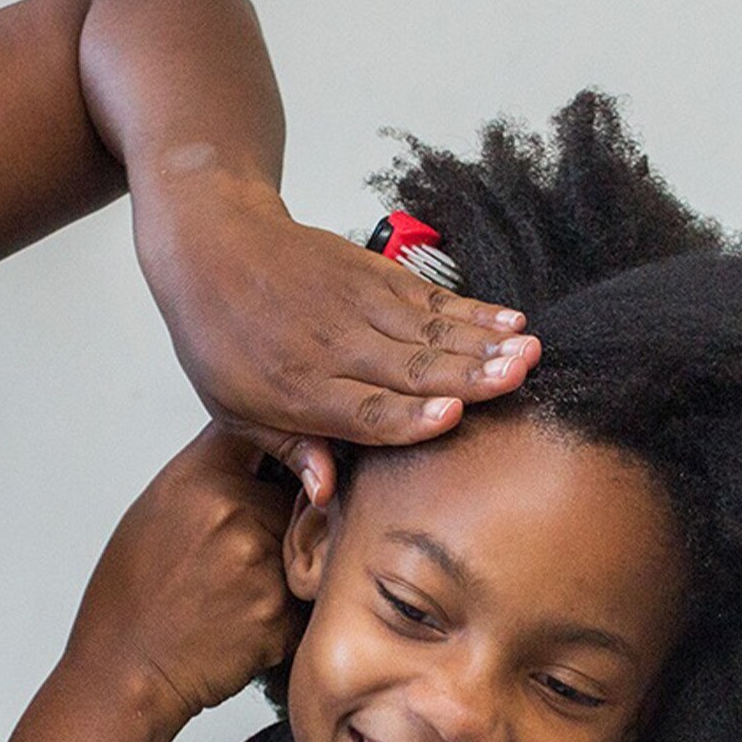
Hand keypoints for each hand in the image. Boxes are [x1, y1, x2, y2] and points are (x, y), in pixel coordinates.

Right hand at [63, 424, 298, 736]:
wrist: (124, 671)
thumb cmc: (132, 593)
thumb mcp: (157, 506)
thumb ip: (215, 468)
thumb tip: (267, 441)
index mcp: (201, 475)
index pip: (273, 432)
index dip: (283, 449)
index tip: (281, 468)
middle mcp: (237, 511)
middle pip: (296, 494)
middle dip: (279, 520)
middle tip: (230, 557)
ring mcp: (264, 562)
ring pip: (304, 545)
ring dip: (283, 564)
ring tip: (230, 590)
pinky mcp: (283, 612)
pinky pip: (304, 593)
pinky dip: (281, 606)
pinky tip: (238, 619)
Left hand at [133, 166, 541, 504]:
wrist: (213, 248)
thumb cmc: (220, 336)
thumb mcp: (233, 408)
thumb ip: (289, 448)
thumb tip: (325, 494)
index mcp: (299, 390)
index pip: (364, 410)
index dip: (409, 416)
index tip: (453, 416)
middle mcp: (335, 348)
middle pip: (409, 368)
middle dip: (467, 374)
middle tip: (518, 378)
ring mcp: (358, 307)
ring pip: (429, 330)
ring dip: (482, 341)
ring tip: (528, 351)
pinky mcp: (375, 275)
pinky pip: (430, 296)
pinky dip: (472, 308)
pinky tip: (509, 319)